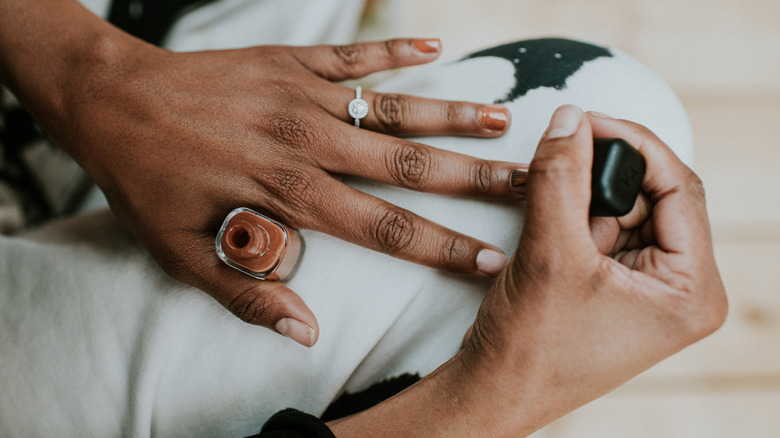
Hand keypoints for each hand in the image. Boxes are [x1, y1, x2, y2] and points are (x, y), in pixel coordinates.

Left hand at [2, 2, 525, 345]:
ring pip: (392, 108)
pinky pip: (351, 55)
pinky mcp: (290, 61)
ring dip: (450, 116)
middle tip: (529, 185)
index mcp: (289, 193)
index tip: (493, 260)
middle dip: (475, 181)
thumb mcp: (182, 253)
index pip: (385, 229)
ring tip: (504, 122)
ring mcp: (303, 95)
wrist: (109, 100)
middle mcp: (308, 142)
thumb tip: (306, 332)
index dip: (443, 247)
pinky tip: (432, 48)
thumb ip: (248, 294)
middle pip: (408, 166)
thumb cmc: (147, 180)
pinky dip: (393, 51)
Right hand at [448, 105, 725, 434]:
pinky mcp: (620, 287)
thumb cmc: (530, 347)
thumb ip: (561, 177)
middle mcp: (682, 289)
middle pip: (652, 195)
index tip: (585, 118)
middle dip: (600, 180)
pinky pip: (605, 230)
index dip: (632, 143)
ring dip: (582, 202)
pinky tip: (549, 239)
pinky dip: (574, 220)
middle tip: (557, 166)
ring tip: (548, 229)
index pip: (679, 187)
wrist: (495, 392)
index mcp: (692, 290)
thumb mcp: (549, 253)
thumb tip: (570, 117)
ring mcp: (651, 289)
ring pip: (624, 209)